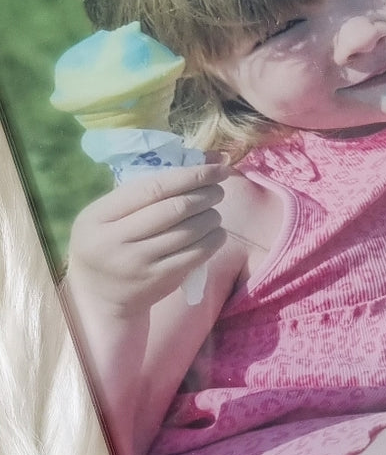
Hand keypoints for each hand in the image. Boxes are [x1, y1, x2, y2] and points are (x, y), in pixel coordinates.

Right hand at [66, 162, 229, 317]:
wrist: (99, 296)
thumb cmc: (111, 241)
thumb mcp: (113, 213)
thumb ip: (151, 186)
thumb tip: (212, 158)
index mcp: (98, 216)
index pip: (153, 188)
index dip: (191, 175)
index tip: (216, 168)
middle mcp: (114, 240)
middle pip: (175, 208)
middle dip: (205, 194)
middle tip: (219, 189)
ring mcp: (136, 263)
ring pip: (189, 231)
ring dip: (212, 216)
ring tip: (215, 211)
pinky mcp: (158, 280)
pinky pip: (196, 254)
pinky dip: (214, 239)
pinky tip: (217, 232)